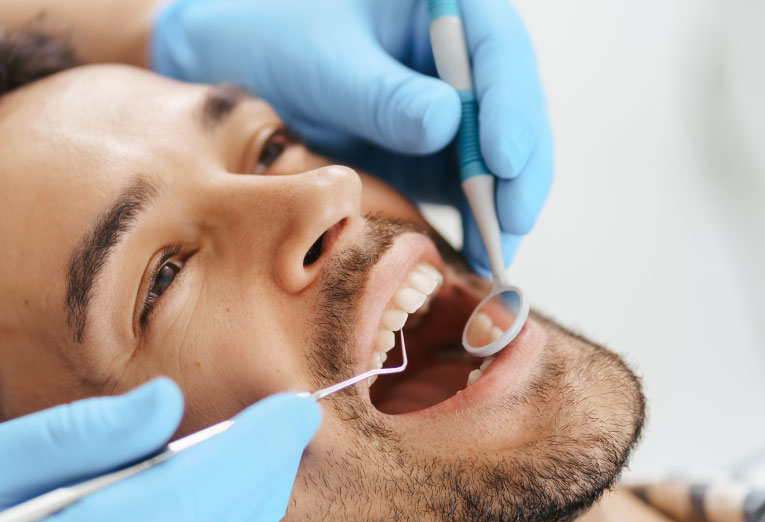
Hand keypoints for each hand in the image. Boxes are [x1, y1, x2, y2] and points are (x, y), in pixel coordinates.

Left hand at [151, 0, 552, 274]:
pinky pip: (469, 187)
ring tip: (497, 253)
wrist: (243, 70)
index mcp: (442, 5)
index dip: (511, 104)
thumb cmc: (277, 40)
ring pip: (500, 156)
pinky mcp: (438, 152)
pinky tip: (478, 252)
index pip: (497, 47)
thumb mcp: (322, 63)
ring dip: (503, 205)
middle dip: (520, 168)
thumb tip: (447, 123)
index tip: (502, 158)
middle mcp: (457, 57)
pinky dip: (477, 221)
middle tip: (512, 220)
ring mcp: (451, 108)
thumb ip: (380, 94)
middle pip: (513, 108)